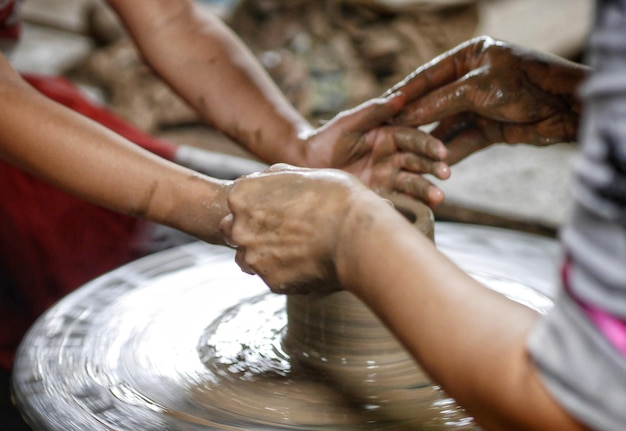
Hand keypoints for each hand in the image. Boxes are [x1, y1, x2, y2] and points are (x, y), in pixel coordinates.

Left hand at [220, 164, 373, 293]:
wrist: (358, 237)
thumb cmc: (338, 198)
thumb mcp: (305, 173)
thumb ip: (277, 177)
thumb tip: (266, 178)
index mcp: (242, 195)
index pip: (237, 201)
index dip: (258, 204)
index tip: (279, 208)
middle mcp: (239, 227)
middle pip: (234, 231)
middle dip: (253, 231)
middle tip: (286, 229)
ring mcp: (253, 257)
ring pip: (249, 258)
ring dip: (266, 255)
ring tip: (299, 248)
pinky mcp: (271, 282)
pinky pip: (273, 277)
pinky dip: (286, 272)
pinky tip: (310, 263)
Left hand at [303, 92, 449, 205]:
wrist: (308, 164)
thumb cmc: (328, 137)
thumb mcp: (349, 122)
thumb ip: (374, 111)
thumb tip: (401, 96)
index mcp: (390, 135)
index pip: (414, 139)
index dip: (428, 145)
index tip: (441, 152)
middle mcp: (394, 156)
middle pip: (419, 161)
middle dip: (434, 168)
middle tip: (446, 174)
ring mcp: (389, 176)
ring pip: (413, 182)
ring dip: (427, 189)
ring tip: (439, 198)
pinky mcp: (381, 194)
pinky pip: (398, 199)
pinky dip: (410, 204)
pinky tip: (421, 210)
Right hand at [387, 36, 588, 163]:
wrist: (567, 108)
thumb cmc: (525, 84)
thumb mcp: (476, 89)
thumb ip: (439, 101)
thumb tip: (404, 115)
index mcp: (467, 57)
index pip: (426, 77)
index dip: (404, 94)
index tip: (382, 109)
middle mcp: (471, 80)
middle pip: (434, 102)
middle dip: (413, 120)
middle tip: (387, 135)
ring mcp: (480, 105)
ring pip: (447, 125)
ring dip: (431, 140)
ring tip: (407, 154)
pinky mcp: (490, 128)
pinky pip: (463, 140)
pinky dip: (451, 152)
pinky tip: (434, 163)